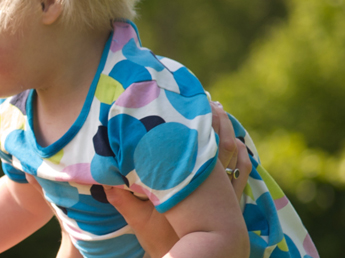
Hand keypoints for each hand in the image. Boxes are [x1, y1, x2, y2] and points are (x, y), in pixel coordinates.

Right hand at [104, 101, 250, 256]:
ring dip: (228, 132)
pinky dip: (240, 154)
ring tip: (223, 116)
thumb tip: (104, 180)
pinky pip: (241, 170)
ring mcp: (225, 189)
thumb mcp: (140, 221)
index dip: (192, 119)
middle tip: (209, 101)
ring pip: (232, 152)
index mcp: (186, 179)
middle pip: (216, 140)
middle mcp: (208, 180)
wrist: (200, 256)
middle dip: (213, 119)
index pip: (192, 142)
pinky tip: (238, 145)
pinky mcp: (233, 200)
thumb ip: (123, 200)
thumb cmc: (169, 241)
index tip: (188, 102)